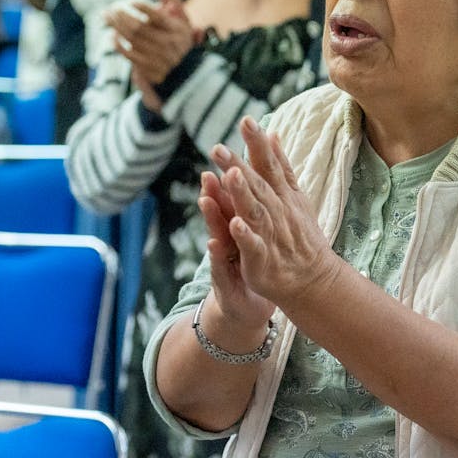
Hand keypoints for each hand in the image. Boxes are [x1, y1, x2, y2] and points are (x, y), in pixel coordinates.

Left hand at [106, 0, 201, 92]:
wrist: (181, 68)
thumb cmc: (177, 36)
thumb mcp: (183, 19)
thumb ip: (175, 1)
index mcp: (178, 30)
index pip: (158, 17)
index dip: (143, 7)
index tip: (131, 1)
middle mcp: (169, 44)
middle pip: (140, 27)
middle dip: (123, 16)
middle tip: (114, 8)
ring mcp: (158, 57)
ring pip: (131, 39)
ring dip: (116, 26)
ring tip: (108, 16)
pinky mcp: (148, 68)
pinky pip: (128, 54)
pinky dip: (118, 44)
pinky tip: (112, 34)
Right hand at [197, 170, 273, 330]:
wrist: (246, 305)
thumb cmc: (251, 264)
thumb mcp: (250, 233)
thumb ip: (245, 205)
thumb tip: (247, 171)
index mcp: (236, 225)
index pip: (230, 197)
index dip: (227, 175)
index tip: (224, 152)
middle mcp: (225, 239)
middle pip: (219, 211)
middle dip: (213, 191)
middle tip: (208, 170)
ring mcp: (222, 260)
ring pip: (215, 234)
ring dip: (212, 217)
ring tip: (206, 198)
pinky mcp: (224, 282)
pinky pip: (219, 267)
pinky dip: (216, 254)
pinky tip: (213, 243)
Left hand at [208, 117, 339, 308]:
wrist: (314, 279)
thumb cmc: (299, 235)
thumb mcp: (294, 195)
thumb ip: (280, 165)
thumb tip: (273, 133)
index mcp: (282, 195)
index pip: (269, 165)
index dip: (257, 144)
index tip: (246, 121)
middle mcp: (278, 211)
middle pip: (257, 185)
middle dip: (238, 165)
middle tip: (218, 148)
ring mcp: (271, 234)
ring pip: (255, 211)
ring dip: (243, 194)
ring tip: (230, 176)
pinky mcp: (262, 259)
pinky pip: (253, 246)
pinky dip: (245, 235)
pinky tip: (235, 224)